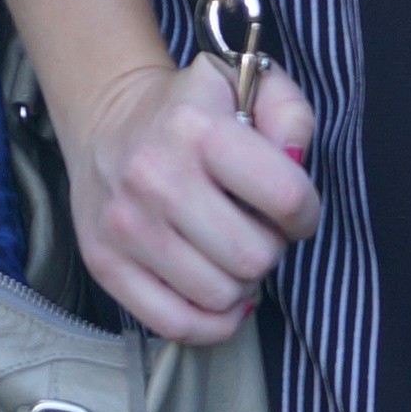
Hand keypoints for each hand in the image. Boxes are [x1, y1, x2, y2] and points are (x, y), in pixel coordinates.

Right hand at [67, 53, 319, 344]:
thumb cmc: (192, 110)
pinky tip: (218, 296)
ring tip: (230, 254)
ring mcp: (125, 226)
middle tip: (256, 230)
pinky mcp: (104, 263)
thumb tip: (295, 162)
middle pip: (253, 257)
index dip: (305, 213)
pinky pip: (176, 324)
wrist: (107, 118)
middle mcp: (155, 178)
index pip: (285, 197)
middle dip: (270, 249)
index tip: (293, 211)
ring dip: (241, 283)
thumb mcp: (248, 87)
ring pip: (220, 295)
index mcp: (196, 129)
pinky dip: (210, 323)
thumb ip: (291, 116)